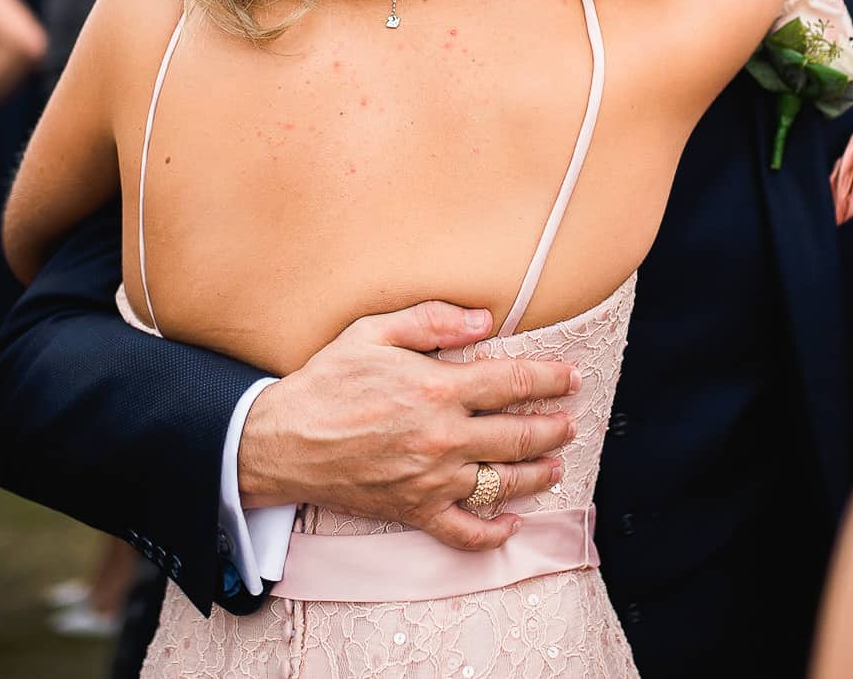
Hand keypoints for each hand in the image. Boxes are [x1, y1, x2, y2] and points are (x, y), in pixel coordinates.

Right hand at [240, 302, 580, 551]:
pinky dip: (492, 533)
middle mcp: (444, 438)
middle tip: (569, 423)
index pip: (513, 384)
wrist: (281, 442)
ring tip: (556, 466)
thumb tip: (484, 319)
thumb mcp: (372, 332)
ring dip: (538, 475)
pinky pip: (464, 532)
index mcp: (438, 389)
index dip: (550, 380)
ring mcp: (433, 479)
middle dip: (553, 428)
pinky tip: (511, 524)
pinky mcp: (415, 511)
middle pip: (519, 435)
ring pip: (503, 482)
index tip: (571, 378)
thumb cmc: (326, 383)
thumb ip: (432, 321)